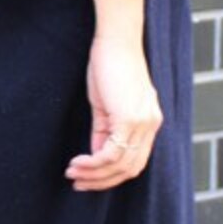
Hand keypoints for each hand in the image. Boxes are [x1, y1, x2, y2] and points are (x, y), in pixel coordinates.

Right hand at [65, 35, 162, 190]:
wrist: (116, 40)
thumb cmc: (110, 65)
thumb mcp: (106, 104)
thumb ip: (105, 130)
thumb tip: (96, 155)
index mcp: (149, 122)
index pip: (135, 161)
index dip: (111, 175)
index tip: (87, 177)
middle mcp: (151, 125)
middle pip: (130, 169)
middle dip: (102, 181)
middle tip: (77, 182)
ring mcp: (142, 123)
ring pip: (120, 165)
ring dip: (93, 175)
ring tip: (72, 173)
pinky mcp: (129, 119)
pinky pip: (111, 153)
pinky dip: (93, 163)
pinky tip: (77, 162)